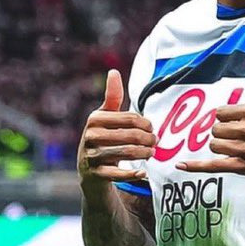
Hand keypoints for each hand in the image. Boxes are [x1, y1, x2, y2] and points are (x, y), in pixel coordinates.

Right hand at [77, 70, 156, 184]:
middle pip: (131, 135)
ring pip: (127, 152)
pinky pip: (118, 174)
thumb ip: (112, 97)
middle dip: (149, 139)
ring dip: (145, 153)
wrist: (88, 170)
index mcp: (95, 119)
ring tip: (152, 153)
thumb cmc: (102, 137)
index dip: (146, 123)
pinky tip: (143, 172)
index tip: (152, 128)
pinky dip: (133, 174)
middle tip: (156, 142)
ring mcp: (91, 156)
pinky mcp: (95, 174)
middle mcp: (90, 136)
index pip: (130, 118)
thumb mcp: (105, 117)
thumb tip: (113, 71)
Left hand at [176, 60, 244, 179]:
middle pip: (216, 128)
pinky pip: (215, 166)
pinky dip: (196, 166)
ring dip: (219, 144)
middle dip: (223, 130)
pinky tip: (181, 165)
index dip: (226, 117)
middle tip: (237, 133)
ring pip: (215, 145)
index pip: (222, 112)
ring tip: (232, 144)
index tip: (236, 120)